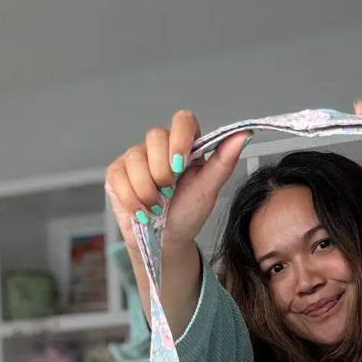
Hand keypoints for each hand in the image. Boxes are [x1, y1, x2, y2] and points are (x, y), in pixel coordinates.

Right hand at [105, 110, 250, 254]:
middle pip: (155, 136)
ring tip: (157, 207)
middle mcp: (159, 147)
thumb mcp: (209, 190)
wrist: (166, 241)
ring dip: (148, 190)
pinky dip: (132, 199)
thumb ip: (224, 161)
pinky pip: (119, 176)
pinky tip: (142, 211)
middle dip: (162, 171)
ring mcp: (136, 158)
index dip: (180, 137)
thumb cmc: (188, 214)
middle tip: (169, 193)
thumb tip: (244, 135)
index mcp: (185, 145)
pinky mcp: (117, 173)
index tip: (182, 163)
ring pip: (135, 158)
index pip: (182, 120)